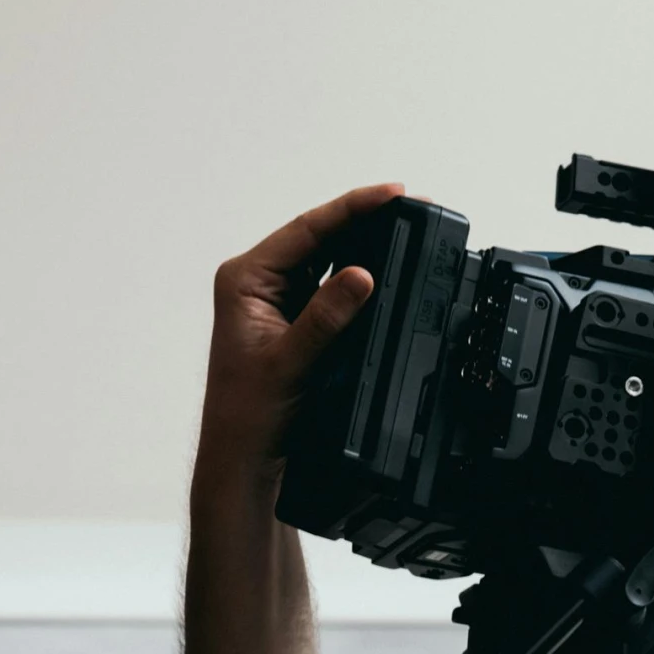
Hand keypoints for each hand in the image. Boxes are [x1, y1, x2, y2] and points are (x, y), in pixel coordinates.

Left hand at [196, 182, 404, 480]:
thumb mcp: (291, 362)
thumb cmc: (247, 416)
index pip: (307, 229)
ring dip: (365, 245)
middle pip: (320, 236)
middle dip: (365, 220)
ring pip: (328, 259)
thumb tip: (361, 275)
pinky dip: (359, 279)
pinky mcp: (295, 320)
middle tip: (410, 204)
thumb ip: (327, 317)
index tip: (392, 192)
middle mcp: (258, 282)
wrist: (243, 461)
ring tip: (405, 226)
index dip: (353, 207)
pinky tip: (386, 270)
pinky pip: (332, 287)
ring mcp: (277, 300)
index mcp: (245, 279)